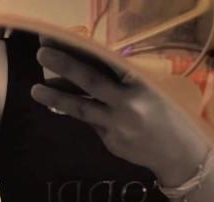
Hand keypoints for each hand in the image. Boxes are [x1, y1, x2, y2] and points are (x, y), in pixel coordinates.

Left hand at [30, 45, 208, 183]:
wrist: (178, 153)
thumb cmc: (166, 113)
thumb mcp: (150, 88)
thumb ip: (122, 78)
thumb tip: (85, 63)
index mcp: (140, 82)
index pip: (106, 59)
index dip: (81, 48)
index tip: (60, 36)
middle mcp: (128, 103)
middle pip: (91, 81)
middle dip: (64, 65)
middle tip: (41, 53)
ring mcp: (117, 125)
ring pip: (81, 109)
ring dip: (56, 98)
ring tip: (35, 89)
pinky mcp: (110, 141)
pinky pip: (91, 123)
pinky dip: (78, 112)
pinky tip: (63, 104)